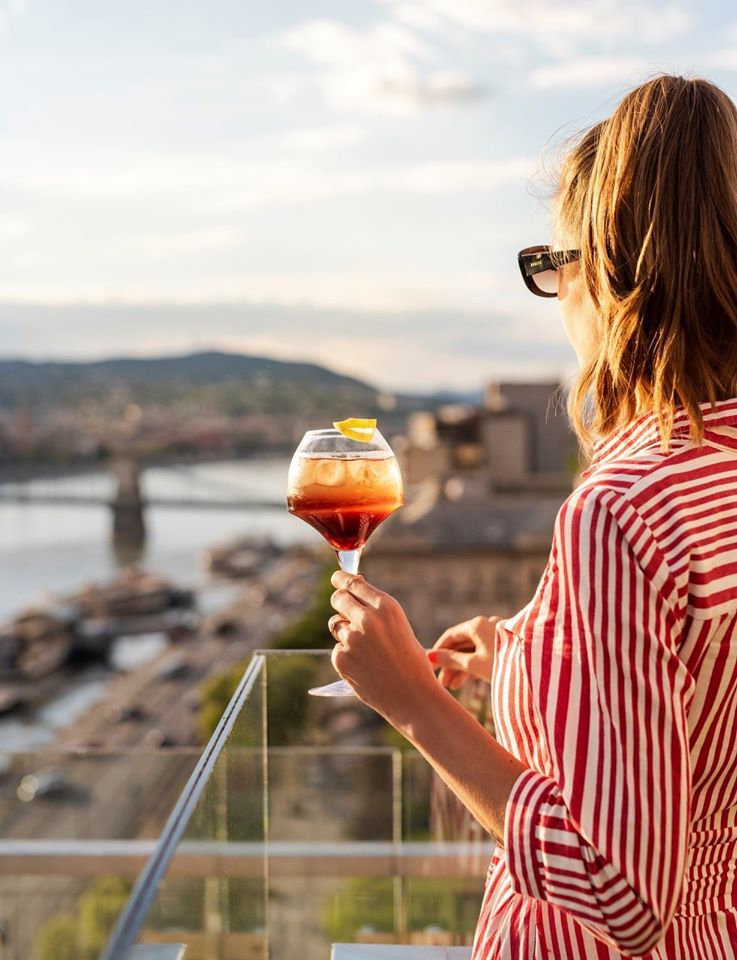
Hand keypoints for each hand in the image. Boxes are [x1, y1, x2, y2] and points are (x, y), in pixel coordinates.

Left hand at [328, 571, 438, 725]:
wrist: (413, 697)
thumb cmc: (411, 662)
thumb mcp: (400, 627)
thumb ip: (377, 610)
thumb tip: (353, 588)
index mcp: (387, 607)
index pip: (354, 583)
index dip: (342, 579)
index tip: (336, 578)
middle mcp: (368, 619)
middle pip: (339, 598)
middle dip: (339, 601)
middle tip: (342, 607)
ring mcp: (352, 638)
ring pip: (336, 625)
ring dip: (345, 632)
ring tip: (368, 650)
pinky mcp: (341, 658)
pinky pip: (338, 649)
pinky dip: (347, 656)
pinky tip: (365, 667)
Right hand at [428, 616, 499, 690]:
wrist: (534, 672)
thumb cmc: (502, 665)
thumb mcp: (473, 664)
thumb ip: (450, 660)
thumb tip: (430, 656)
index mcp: (477, 625)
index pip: (451, 636)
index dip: (438, 651)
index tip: (430, 665)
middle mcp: (486, 625)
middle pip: (461, 645)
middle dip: (451, 664)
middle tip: (443, 682)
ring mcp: (495, 634)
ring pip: (472, 650)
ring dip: (461, 667)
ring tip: (453, 686)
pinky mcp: (502, 645)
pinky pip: (483, 652)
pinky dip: (475, 664)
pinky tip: (468, 680)